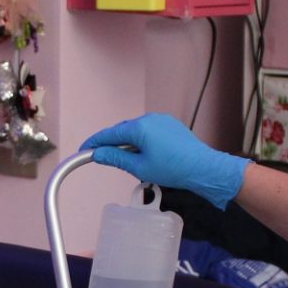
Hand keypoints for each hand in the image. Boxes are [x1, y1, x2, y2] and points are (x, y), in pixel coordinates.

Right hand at [80, 114, 249, 208]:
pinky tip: (145, 155)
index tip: (84, 149)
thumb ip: (116, 158)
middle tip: (103, 158)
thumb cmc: (172, 169)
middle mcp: (149, 118)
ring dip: (129, 143)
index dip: (95, 143)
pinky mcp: (171, 125)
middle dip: (112, 144)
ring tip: (128, 161)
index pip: (109, 134)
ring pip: (137, 131)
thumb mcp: (139, 167)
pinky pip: (150, 131)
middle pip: (123, 131)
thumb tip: (98, 154)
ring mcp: (162, 120)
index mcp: (139, 127)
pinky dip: (142, 141)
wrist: (203, 168)